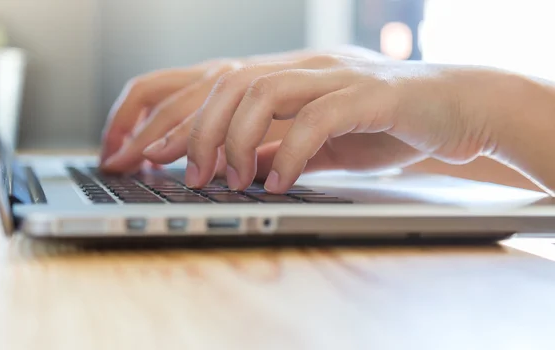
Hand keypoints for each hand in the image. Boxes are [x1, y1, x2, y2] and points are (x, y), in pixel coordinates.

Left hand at [99, 46, 388, 172]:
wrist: (456, 107)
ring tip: (227, 180)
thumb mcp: (314, 141)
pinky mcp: (369, 94)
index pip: (203, 82)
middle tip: (176, 175)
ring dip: (233, 140)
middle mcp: (300, 66)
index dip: (157, 115)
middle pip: (221, 82)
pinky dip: (288, 152)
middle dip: (186, 131)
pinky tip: (278, 182)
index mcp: (282, 74)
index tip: (128, 154)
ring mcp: (333, 75)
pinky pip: (316, 118)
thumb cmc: (384, 123)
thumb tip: (230, 170)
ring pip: (259, 90)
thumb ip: (273, 149)